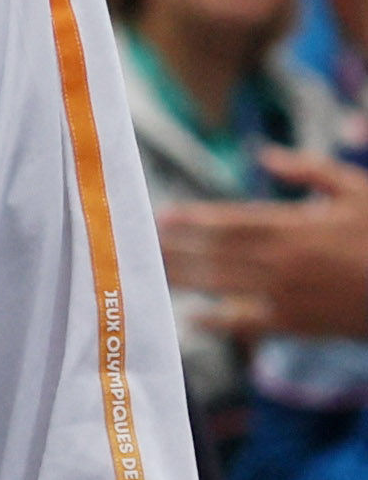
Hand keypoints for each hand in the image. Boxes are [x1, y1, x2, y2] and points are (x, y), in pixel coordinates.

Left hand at [160, 148, 367, 337]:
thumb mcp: (357, 191)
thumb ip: (310, 170)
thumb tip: (265, 154)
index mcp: (297, 227)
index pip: (232, 221)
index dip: (193, 220)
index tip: (159, 215)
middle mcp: (286, 263)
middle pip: (216, 254)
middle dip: (174, 248)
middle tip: (133, 242)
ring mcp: (290, 296)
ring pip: (224, 286)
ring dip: (182, 278)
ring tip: (146, 271)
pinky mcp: (300, 325)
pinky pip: (251, 324)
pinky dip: (219, 321)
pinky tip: (191, 316)